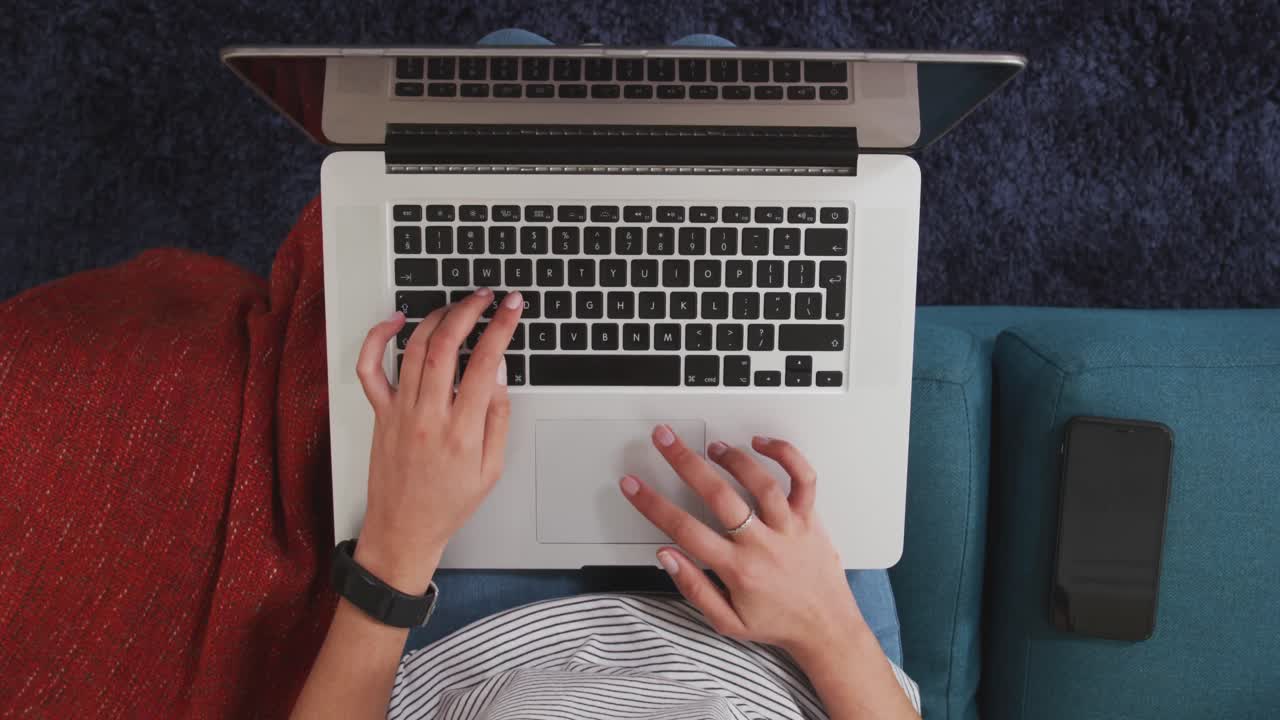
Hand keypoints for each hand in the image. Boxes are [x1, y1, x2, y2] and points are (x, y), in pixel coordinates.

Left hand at [352, 288, 522, 593]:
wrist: (403, 530)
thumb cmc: (448, 504)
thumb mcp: (492, 469)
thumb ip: (497, 419)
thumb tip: (499, 374)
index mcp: (462, 432)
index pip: (484, 364)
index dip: (502, 327)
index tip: (513, 307)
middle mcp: (428, 417)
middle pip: (445, 346)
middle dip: (468, 311)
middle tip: (485, 296)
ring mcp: (398, 412)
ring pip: (413, 348)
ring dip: (436, 318)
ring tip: (456, 306)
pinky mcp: (378, 414)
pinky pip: (369, 369)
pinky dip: (377, 338)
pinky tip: (396, 320)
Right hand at [619, 427, 869, 664]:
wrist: (827, 629)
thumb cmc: (777, 623)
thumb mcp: (726, 622)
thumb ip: (694, 588)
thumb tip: (666, 555)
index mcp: (738, 569)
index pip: (685, 530)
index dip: (653, 504)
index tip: (633, 485)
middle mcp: (762, 544)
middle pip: (718, 495)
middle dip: (685, 462)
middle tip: (665, 439)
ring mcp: (789, 528)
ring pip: (761, 483)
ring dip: (733, 458)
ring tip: (712, 447)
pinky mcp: (810, 518)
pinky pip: (804, 479)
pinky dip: (786, 455)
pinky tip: (763, 443)